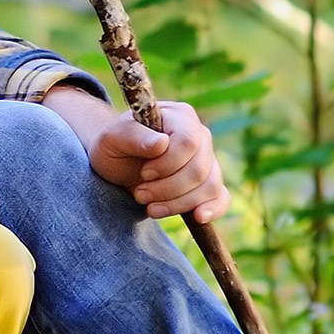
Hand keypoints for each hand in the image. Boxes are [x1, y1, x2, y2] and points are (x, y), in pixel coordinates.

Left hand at [46, 89, 229, 223]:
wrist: (118, 164)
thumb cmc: (114, 147)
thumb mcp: (112, 139)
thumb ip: (133, 136)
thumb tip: (162, 143)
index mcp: (180, 116)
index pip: (188, 142)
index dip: (167, 165)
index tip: (144, 174)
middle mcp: (200, 135)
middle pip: (199, 170)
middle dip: (167, 189)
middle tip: (140, 194)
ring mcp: (208, 160)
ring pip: (209, 187)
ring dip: (178, 203)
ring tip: (150, 207)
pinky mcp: (209, 183)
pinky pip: (221, 197)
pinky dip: (213, 209)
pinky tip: (197, 217)